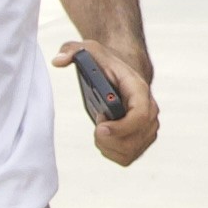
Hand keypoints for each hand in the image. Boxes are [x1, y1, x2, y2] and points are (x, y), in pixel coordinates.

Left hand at [63, 39, 160, 168]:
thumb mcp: (89, 50)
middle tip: (96, 127)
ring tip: (99, 130)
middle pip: (135, 139)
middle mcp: (150, 111)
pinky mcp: (142, 140)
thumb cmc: (106, 64)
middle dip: (109, 140)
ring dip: (109, 146)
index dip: (122, 127)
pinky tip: (103, 139)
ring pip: (131, 152)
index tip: (99, 127)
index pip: (141, 114)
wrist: (122, 76)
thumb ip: (72, 51)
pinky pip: (128, 157)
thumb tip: (57, 60)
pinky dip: (111, 153)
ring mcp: (148, 128)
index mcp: (139, 90)